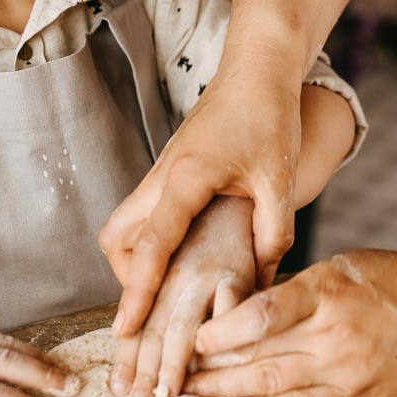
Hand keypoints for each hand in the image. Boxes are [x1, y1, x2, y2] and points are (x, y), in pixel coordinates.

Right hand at [99, 49, 303, 340]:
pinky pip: (143, 215)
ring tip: (164, 291)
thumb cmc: (269, 115)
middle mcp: (162, 176)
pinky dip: (149, 242)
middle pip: (118, 238)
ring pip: (125, 226)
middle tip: (150, 309)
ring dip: (136, 259)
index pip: (152, 244)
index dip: (138, 291)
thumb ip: (271, 235)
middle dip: (127, 278)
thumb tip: (261, 287)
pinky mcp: (169, 171)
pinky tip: (180, 259)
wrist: (258, 67)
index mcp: (186, 178)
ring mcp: (161, 173)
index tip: (124, 328)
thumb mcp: (278, 180)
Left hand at [110, 195, 255, 396]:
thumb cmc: (206, 231)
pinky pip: (232, 313)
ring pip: (186, 325)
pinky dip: (227, 341)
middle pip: (155, 330)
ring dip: (176, 364)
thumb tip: (139, 339)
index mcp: (160, 275)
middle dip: (145, 370)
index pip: (138, 323)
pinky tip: (221, 368)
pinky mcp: (240, 273)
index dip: (127, 359)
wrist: (240, 192)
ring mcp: (208, 275)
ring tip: (168, 394)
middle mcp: (178, 276)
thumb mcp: (176, 260)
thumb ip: (162, 295)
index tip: (117, 390)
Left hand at [183, 247, 396, 396]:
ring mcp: (346, 371)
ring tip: (187, 395)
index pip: (262, 314)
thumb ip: (297, 288)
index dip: (220, 330)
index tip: (190, 334)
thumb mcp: (344, 265)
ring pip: (272, 386)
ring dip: (223, 393)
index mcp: (328, 291)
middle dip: (208, 365)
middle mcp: (334, 333)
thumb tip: (244, 305)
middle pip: (258, 355)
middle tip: (170, 370)